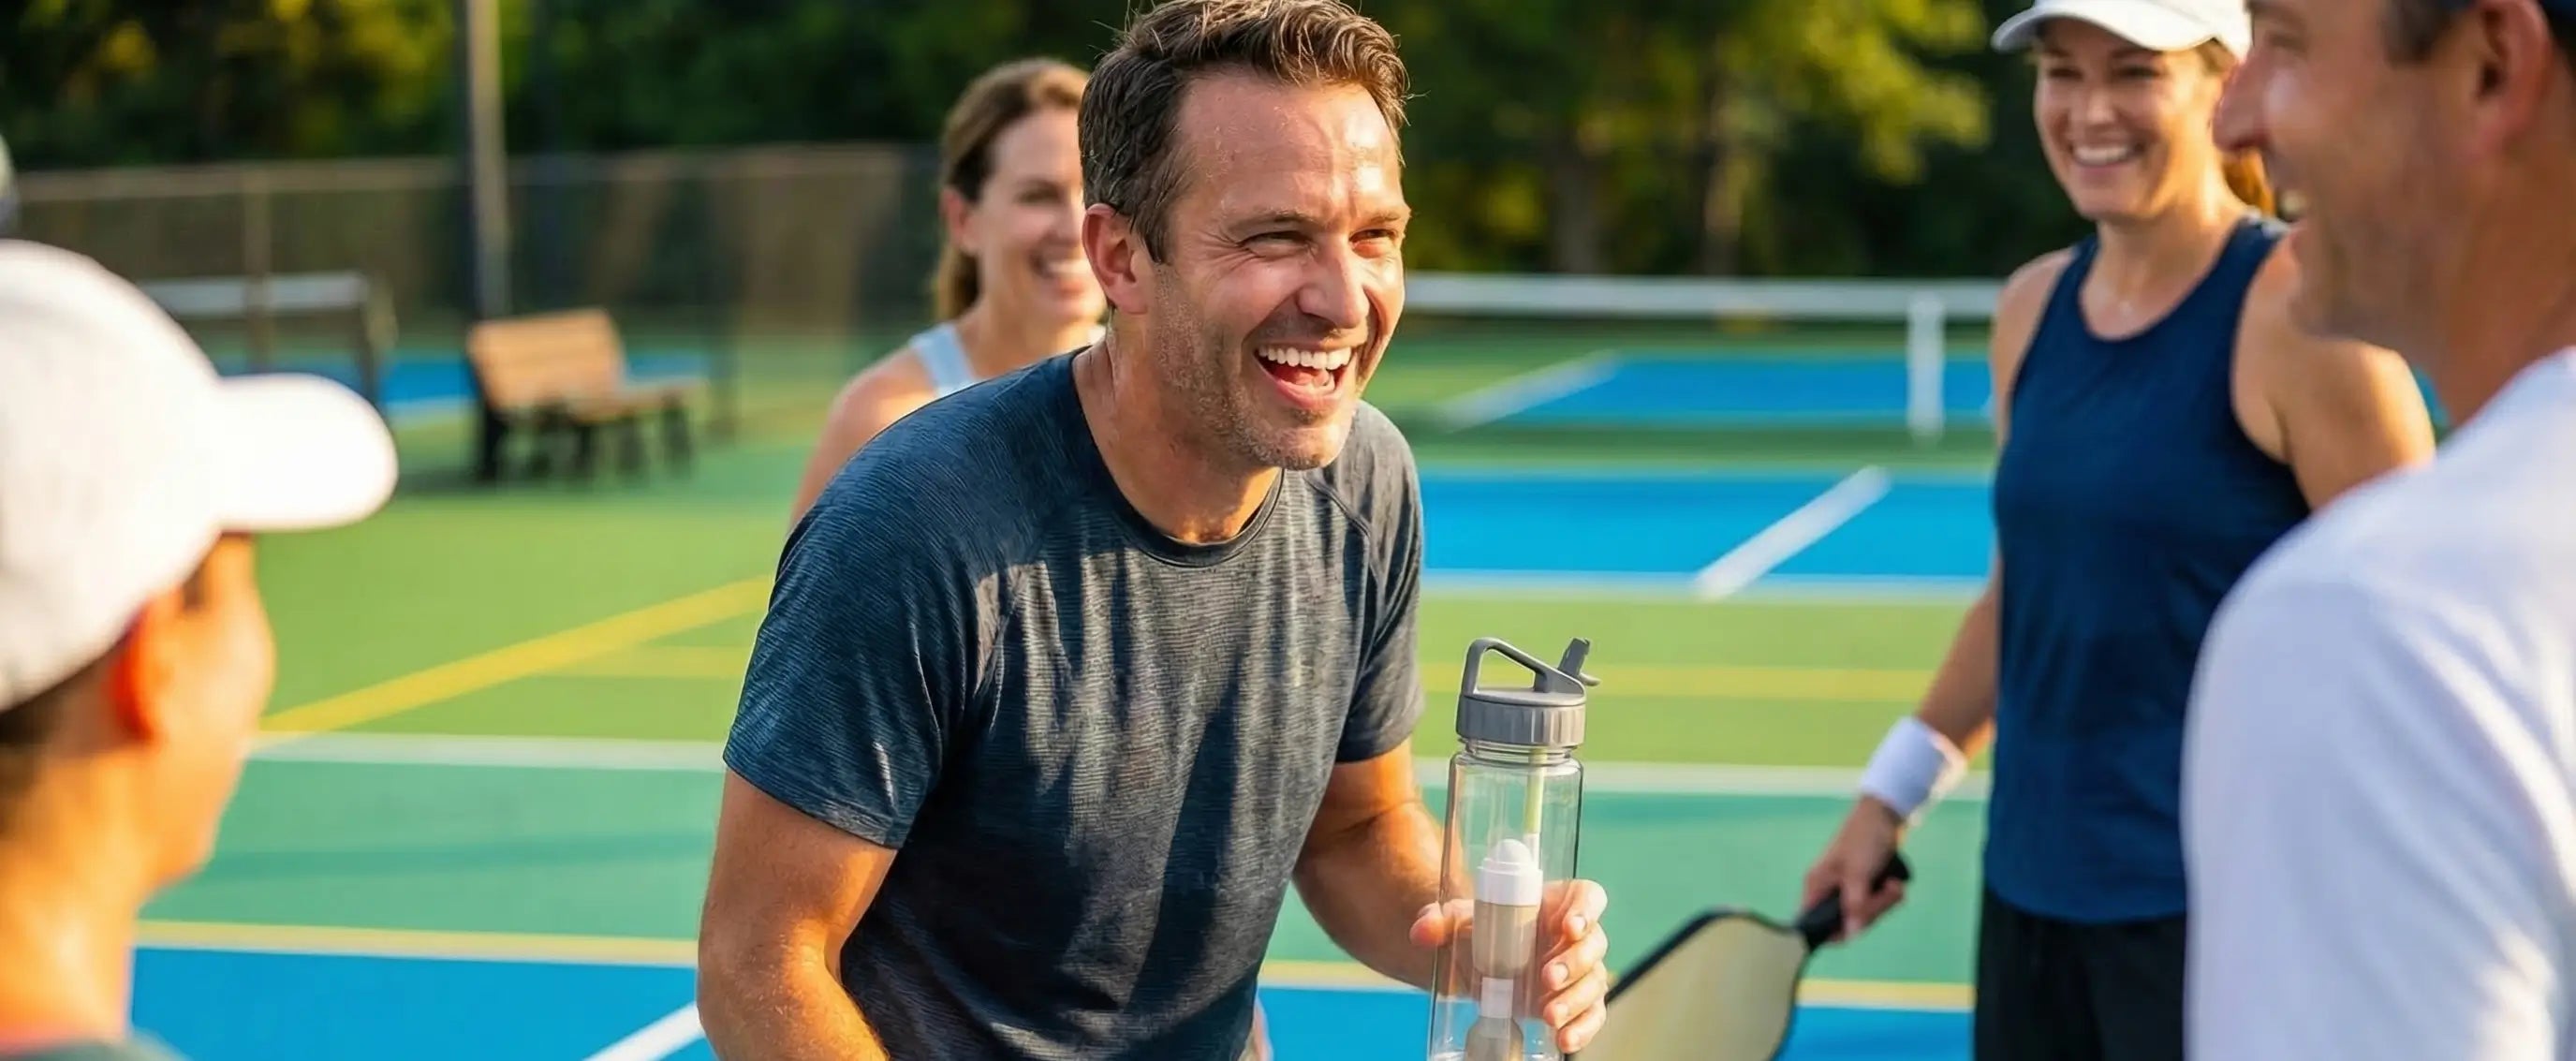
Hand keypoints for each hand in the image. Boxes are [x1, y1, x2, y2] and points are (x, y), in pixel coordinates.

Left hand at [1410, 879, 1609, 1052]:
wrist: (1475, 960)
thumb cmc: (1478, 930)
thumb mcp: (1457, 920)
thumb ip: (1437, 920)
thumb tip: (1422, 931)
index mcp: (1557, 903)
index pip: (1588, 896)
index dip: (1586, 909)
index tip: (1569, 927)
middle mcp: (1575, 936)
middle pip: (1594, 942)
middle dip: (1575, 962)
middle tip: (1546, 978)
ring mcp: (1580, 971)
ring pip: (1595, 981)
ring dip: (1576, 1000)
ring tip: (1548, 1016)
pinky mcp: (1577, 1002)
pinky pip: (1593, 1015)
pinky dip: (1584, 1029)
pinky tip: (1565, 1040)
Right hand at [1801, 797, 1908, 940]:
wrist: (1885, 814)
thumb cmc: (1865, 838)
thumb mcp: (1859, 873)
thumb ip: (1855, 904)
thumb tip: (1851, 934)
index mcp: (1817, 887)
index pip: (1815, 924)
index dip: (1835, 932)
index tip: (1858, 925)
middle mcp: (1829, 891)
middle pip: (1847, 923)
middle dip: (1872, 910)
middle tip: (1885, 891)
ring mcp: (1847, 890)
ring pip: (1865, 915)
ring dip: (1884, 902)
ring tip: (1893, 883)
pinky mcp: (1864, 886)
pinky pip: (1876, 904)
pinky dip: (1888, 896)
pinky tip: (1894, 881)